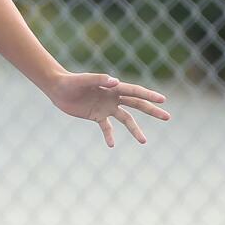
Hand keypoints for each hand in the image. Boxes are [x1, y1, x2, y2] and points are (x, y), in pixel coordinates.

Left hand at [45, 71, 170, 146]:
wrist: (57, 88)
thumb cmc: (70, 81)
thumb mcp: (83, 80)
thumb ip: (98, 79)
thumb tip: (115, 81)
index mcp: (112, 87)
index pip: (134, 91)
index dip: (148, 95)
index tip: (162, 100)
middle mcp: (112, 97)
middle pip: (136, 105)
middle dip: (152, 110)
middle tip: (167, 117)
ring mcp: (106, 107)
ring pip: (126, 119)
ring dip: (135, 129)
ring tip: (144, 141)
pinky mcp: (96, 116)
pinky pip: (107, 128)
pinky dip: (109, 136)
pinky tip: (111, 145)